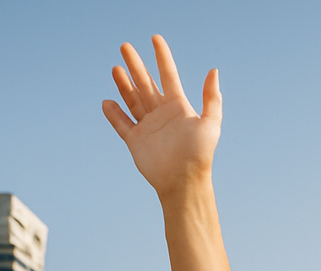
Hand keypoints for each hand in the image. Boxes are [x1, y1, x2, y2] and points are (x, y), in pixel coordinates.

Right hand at [102, 35, 221, 199]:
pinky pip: (122, 124)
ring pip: (133, 100)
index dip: (162, 57)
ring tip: (116, 68)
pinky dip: (114, 114)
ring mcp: (148, 127)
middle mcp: (162, 114)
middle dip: (136, 65)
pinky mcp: (135, 141)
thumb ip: (211, 98)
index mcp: (179, 107)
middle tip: (125, 46)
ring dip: (124, 84)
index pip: (168, 75)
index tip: (155, 38)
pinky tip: (107, 101)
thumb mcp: (210, 124)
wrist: (184, 181)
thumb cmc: (200, 154)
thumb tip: (214, 71)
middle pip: (146, 83)